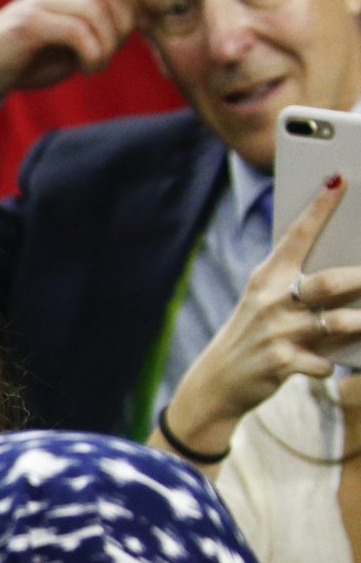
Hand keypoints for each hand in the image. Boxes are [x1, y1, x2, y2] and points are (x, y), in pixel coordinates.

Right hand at [0, 0, 137, 100]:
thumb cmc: (24, 61)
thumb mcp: (66, 43)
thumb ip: (95, 29)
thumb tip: (129, 29)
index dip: (130, 4)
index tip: (121, 38)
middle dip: (124, 23)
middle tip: (110, 52)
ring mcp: (40, 3)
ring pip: (97, 7)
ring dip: (107, 43)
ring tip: (96, 65)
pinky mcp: (27, 25)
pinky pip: (76, 30)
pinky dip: (91, 53)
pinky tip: (85, 68)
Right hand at [162, 177, 360, 459]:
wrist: (216, 382)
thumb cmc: (254, 336)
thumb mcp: (267, 304)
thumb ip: (302, 287)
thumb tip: (352, 276)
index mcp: (267, 277)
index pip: (297, 236)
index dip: (321, 207)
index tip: (340, 179)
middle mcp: (271, 301)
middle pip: (328, 282)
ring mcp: (275, 333)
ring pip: (335, 323)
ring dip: (360, 325)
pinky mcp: (280, 363)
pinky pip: (323, 362)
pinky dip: (330, 364)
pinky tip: (327, 364)